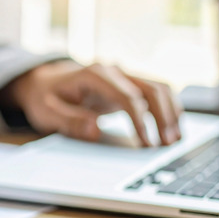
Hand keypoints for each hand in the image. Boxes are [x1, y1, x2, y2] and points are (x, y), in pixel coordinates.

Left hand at [0, 60, 182, 145]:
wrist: (44, 82)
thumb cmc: (45, 97)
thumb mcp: (47, 112)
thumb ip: (69, 122)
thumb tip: (95, 130)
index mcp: (94, 75)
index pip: (127, 97)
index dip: (140, 121)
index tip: (145, 143)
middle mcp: (114, 71)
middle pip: (151, 89)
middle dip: (163, 118)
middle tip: (166, 145)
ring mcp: (123, 76)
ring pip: (159, 88)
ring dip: (171, 113)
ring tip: (173, 140)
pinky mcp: (128, 85)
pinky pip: (156, 92)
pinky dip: (168, 109)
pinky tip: (172, 128)